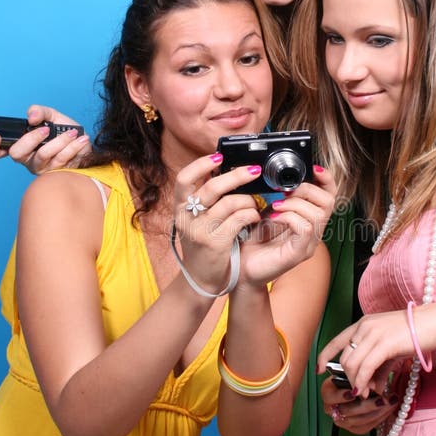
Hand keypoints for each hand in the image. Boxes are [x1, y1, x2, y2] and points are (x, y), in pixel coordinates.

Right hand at [0, 105, 90, 173]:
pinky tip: (81, 139)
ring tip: (73, 132)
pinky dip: (73, 147)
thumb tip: (31, 117)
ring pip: (43, 156)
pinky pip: (62, 160)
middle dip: (31, 139)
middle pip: (17, 154)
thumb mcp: (52, 116)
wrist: (85, 144)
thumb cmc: (65, 131)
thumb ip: (40, 112)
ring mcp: (41, 168)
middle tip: (46, 130)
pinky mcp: (56, 174)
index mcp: (21, 146)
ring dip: (60, 141)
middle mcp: (28, 159)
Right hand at [172, 154, 264, 293]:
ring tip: (255, 202)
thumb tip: (227, 174)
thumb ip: (206, 201)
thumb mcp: (196, 220)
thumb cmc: (203, 245)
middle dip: (237, 176)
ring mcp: (199, 231)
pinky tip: (254, 218)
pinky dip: (250, 215)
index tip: (219, 156)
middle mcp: (186, 217)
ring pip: (229, 203)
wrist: (200, 279)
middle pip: (212, 187)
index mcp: (180, 208)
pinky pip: (238, 220)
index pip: (184, 178)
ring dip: (248, 200)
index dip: (201, 164)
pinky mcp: (214, 243)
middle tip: (254, 170)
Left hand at [238, 166, 335, 285]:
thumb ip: (277, 196)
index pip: (330, 195)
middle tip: (284, 193)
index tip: (312, 169)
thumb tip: (278, 177)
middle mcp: (313, 232)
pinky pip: (305, 228)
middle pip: (329, 202)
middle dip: (306, 189)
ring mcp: (308, 244)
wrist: (239, 268)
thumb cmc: (251, 241)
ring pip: (318, 214)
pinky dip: (289, 217)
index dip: (326, 179)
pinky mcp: (298, 254)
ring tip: (275, 206)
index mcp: (308, 219)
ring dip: (294, 204)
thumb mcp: (265, 211)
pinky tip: (273, 218)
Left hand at [318, 305, 435, 398]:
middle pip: (344, 358)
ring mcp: (373, 334)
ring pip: (352, 364)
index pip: (335, 340)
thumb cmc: (416, 333)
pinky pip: (365, 368)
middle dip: (348, 379)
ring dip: (356, 383)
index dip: (324, 356)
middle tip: (360, 392)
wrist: (435, 322)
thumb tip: (375, 388)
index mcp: (363, 324)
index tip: (319, 370)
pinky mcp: (384, 344)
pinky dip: (363, 382)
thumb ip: (380, 367)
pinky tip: (368, 391)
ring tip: (366, 393)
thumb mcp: (392, 349)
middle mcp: (364, 327)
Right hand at [320, 375, 398, 434]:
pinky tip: (389, 408)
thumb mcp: (357, 371)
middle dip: (366, 405)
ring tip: (390, 402)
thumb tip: (372, 386)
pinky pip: (366, 427)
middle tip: (381, 399)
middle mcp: (332, 408)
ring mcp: (342, 420)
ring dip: (376, 412)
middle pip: (346, 411)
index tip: (354, 393)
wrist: (363, 385)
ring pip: (358, 421)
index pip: (330, 396)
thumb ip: (361, 376)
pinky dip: (380, 418)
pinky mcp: (354, 428)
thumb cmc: (358, 375)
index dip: (341, 396)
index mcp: (327, 391)